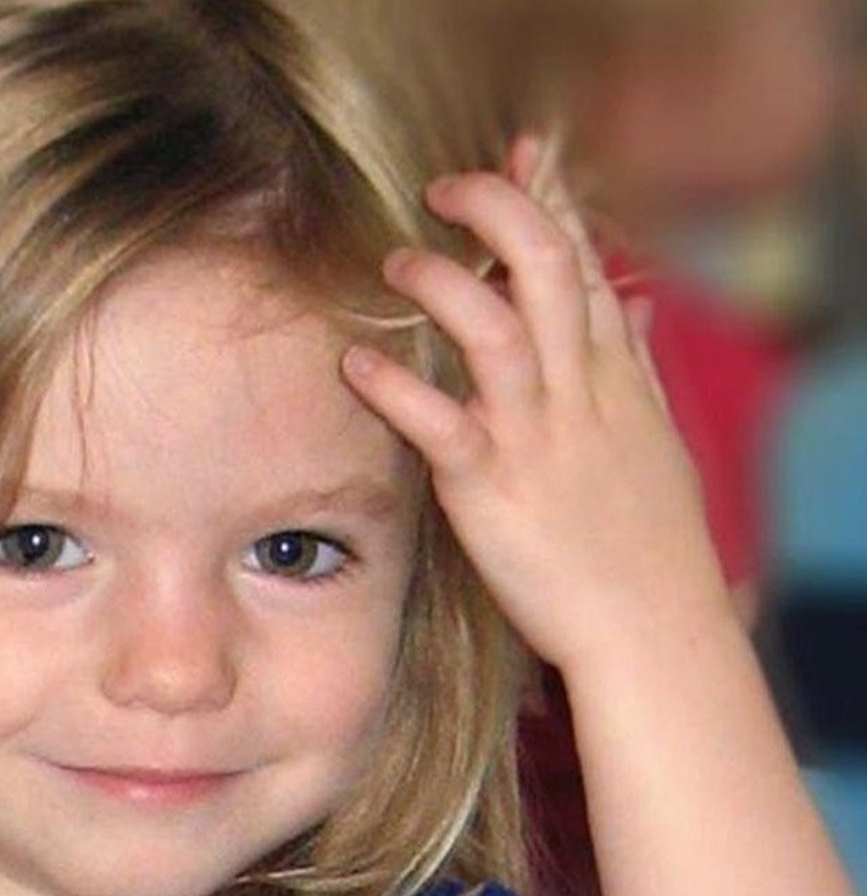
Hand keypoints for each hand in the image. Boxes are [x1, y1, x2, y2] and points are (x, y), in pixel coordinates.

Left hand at [341, 138, 733, 675]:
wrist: (653, 628)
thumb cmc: (649, 539)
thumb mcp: (656, 436)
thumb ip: (634, 362)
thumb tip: (632, 300)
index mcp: (613, 376)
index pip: (583, 261)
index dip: (550, 197)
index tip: (521, 150)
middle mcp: (578, 392)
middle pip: (544, 267)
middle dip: (497, 209)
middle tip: (443, 188)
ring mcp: (537, 436)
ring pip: (494, 328)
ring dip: (441, 284)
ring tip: (394, 263)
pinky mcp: (493, 487)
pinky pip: (441, 423)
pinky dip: (396, 387)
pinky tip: (355, 362)